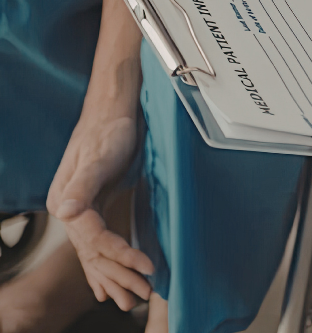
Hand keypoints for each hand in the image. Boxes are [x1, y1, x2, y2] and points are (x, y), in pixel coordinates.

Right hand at [47, 106, 152, 310]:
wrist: (112, 113)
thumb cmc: (108, 131)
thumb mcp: (98, 157)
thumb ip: (82, 185)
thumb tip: (66, 211)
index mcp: (67, 201)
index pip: (94, 240)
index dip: (120, 255)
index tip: (146, 266)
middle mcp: (70, 209)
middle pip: (93, 252)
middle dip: (117, 276)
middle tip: (142, 295)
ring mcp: (81, 210)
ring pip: (95, 252)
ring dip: (111, 276)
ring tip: (129, 299)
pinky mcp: (95, 206)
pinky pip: (99, 243)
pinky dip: (106, 263)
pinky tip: (109, 281)